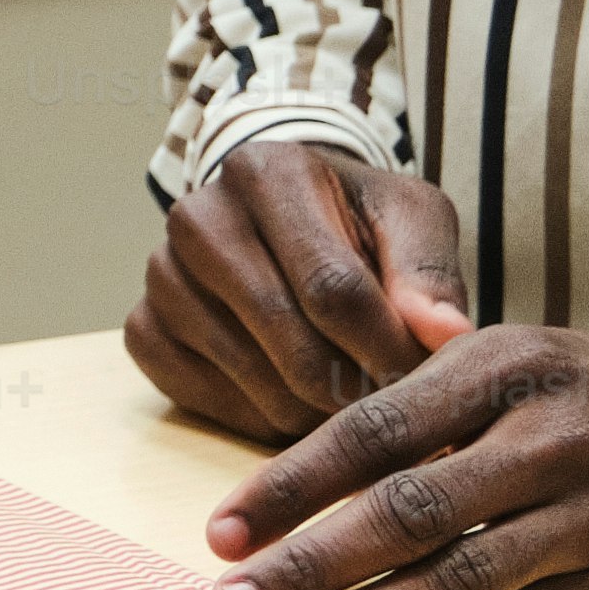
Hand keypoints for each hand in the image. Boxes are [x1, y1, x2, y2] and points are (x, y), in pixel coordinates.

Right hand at [130, 137, 471, 441]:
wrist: (285, 220)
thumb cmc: (356, 221)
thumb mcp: (410, 219)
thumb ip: (431, 273)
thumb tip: (446, 335)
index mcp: (263, 172)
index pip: (334, 289)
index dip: (390, 350)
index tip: (427, 378)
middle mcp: (196, 217)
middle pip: (296, 348)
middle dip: (358, 389)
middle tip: (391, 394)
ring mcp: (160, 275)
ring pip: (261, 386)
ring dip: (318, 409)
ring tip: (346, 384)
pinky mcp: (142, 328)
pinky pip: (212, 405)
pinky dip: (263, 417)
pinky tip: (290, 388)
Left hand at [199, 331, 588, 589]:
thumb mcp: (534, 355)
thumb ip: (434, 392)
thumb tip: (317, 446)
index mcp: (506, 365)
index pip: (372, 428)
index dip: (290, 483)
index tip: (223, 528)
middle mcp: (546, 437)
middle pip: (404, 508)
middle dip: (307, 562)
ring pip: (457, 577)